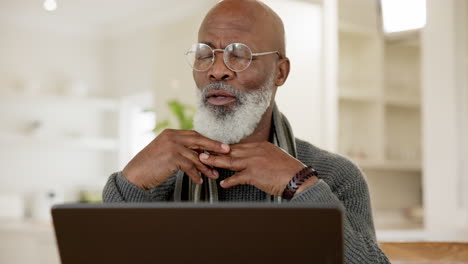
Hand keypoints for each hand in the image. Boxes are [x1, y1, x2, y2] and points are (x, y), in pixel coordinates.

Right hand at [123, 129, 229, 189]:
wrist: (135, 175)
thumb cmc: (151, 165)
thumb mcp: (165, 152)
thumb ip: (180, 149)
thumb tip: (199, 153)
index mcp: (171, 133)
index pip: (194, 135)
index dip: (208, 141)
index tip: (220, 145)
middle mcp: (172, 137)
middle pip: (198, 140)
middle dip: (214, 146)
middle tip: (227, 151)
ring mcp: (172, 146)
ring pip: (196, 156)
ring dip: (206, 167)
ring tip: (214, 175)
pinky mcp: (172, 158)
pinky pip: (190, 167)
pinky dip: (196, 175)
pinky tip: (199, 181)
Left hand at [198, 141, 313, 195]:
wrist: (297, 178)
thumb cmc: (287, 169)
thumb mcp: (273, 156)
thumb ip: (260, 155)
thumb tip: (250, 158)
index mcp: (259, 145)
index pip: (238, 145)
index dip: (224, 147)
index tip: (213, 146)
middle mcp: (255, 151)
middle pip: (231, 150)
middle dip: (215, 150)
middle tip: (202, 149)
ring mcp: (254, 162)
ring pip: (230, 161)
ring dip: (215, 161)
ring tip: (204, 160)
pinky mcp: (254, 174)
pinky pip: (238, 177)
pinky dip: (229, 180)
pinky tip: (222, 183)